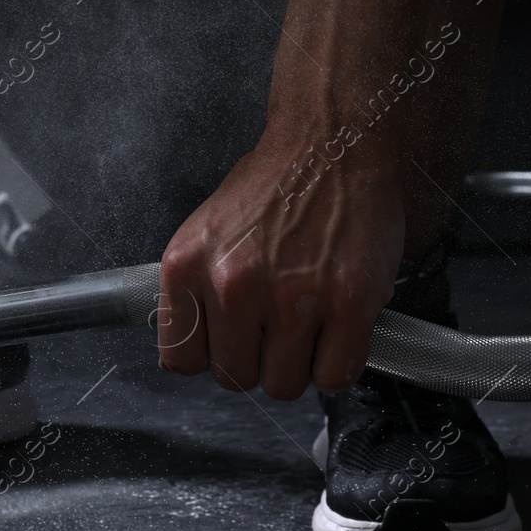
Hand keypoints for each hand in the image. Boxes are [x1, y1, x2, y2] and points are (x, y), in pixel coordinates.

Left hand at [158, 128, 403, 398]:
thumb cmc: (272, 186)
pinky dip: (338, 364)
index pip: (181, 360)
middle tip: (276, 325)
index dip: (211, 355)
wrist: (329, 144)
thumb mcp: (205, 232)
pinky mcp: (349, 304)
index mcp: (187, 265)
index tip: (230, 341)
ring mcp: (292, 298)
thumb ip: (193, 291)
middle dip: (257, 360)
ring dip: (299, 364)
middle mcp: (232, 285)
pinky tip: (338, 330)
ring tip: (309, 323)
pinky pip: (335, 377)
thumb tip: (187, 353)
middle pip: (235, 378)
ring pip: (284, 385)